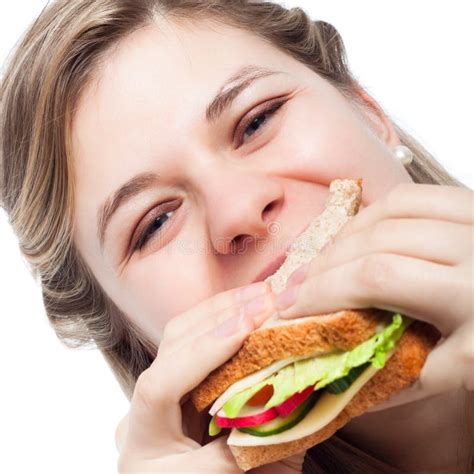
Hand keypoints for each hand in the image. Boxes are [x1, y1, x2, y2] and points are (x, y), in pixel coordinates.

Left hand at [114, 281, 276, 472]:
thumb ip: (241, 446)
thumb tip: (278, 394)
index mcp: (143, 438)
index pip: (159, 387)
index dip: (200, 354)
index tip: (243, 328)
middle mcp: (150, 404)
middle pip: (171, 346)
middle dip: (218, 318)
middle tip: (263, 299)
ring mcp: (170, 386)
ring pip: (184, 335)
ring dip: (223, 310)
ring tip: (262, 294)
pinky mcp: (191, 379)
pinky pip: (204, 342)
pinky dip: (228, 321)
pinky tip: (252, 309)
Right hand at [274, 183, 472, 409]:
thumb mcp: (461, 372)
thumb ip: (398, 375)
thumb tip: (329, 372)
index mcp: (473, 294)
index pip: (379, 278)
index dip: (325, 290)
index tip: (292, 308)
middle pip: (375, 242)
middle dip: (323, 266)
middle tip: (293, 288)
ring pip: (386, 212)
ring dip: (341, 239)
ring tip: (316, 265)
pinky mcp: (470, 201)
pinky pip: (406, 196)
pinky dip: (369, 215)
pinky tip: (351, 237)